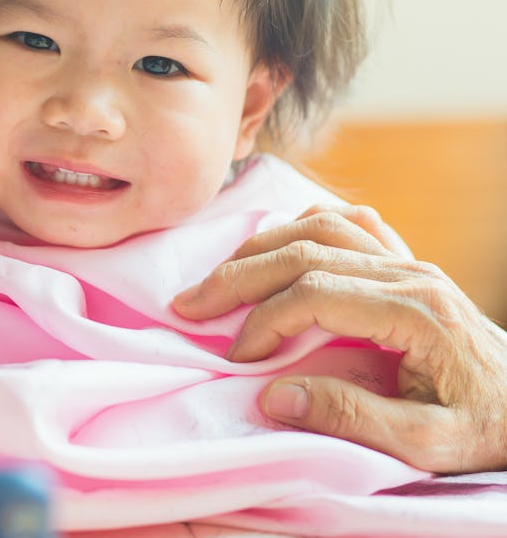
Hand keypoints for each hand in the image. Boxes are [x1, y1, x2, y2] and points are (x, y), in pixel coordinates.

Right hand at [173, 205, 506, 472]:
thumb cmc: (485, 426)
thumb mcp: (426, 444)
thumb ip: (349, 416)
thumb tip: (271, 394)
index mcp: (414, 310)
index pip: (316, 293)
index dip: (265, 320)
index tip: (236, 356)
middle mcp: (410, 272)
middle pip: (306, 250)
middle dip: (240, 275)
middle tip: (190, 302)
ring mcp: (410, 261)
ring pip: (321, 227)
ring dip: (264, 245)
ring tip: (222, 273)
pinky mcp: (408, 263)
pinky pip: (350, 224)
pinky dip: (306, 225)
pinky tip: (282, 243)